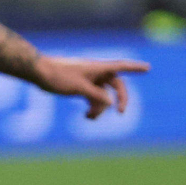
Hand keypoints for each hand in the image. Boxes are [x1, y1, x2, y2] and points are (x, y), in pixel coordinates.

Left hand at [31, 55, 148, 118]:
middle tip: (121, 112)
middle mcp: (95, 72)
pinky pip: (93, 96)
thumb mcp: (79, 88)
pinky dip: (92, 106)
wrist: (37, 72)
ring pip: (103, 94)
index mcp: (97, 67)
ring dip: (100, 107)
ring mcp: (88, 78)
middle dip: (118, 99)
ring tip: (89, 117)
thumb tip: (110, 102)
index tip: (148, 67)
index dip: (135, 68)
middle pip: (115, 85)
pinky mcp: (79, 85)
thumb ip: (96, 95)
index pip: (121, 67)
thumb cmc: (57, 76)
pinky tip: (86, 116)